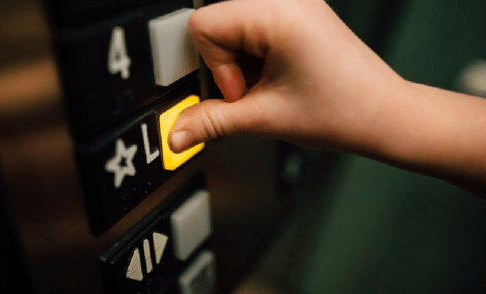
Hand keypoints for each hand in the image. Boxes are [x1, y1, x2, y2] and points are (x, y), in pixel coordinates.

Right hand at [169, 0, 404, 155]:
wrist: (383, 115)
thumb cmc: (344, 111)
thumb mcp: (265, 118)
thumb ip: (210, 121)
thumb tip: (175, 132)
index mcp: (279, 13)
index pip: (203, 24)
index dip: (215, 67)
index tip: (243, 90)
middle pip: (215, 21)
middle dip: (226, 63)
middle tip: (254, 87)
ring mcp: (295, 3)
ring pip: (231, 25)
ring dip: (240, 60)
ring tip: (270, 82)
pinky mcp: (298, 12)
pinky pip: (252, 26)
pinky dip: (254, 54)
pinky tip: (276, 74)